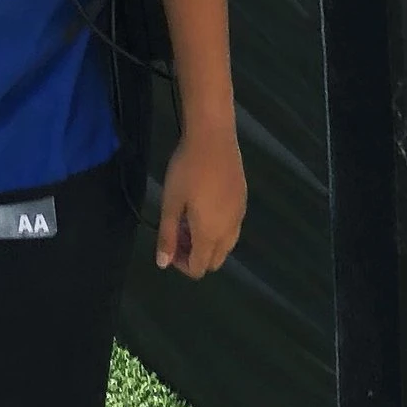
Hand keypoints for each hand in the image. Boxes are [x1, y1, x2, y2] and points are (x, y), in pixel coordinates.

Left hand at [155, 127, 244, 278]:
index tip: (169, 245)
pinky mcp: (243, 201)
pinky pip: (232, 228)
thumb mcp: (170, 202)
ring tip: (189, 219)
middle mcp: (229, 231)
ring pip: (226, 246)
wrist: (213, 138)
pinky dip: (218, 229)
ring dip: (207, 243)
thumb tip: (162, 263)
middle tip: (177, 233)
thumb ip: (167, 236)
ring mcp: (240, 216)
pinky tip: (204, 206)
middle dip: (195, 255)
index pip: (199, 268)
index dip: (181, 265)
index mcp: (210, 234)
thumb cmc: (187, 170)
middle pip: (215, 261)